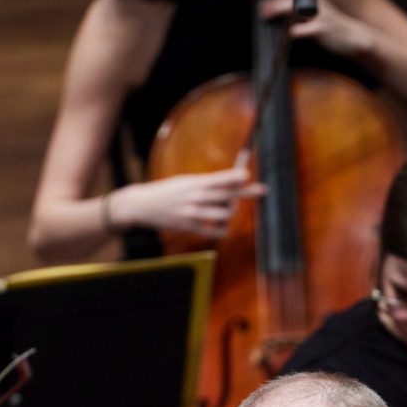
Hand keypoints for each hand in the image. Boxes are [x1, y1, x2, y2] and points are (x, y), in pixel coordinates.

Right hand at [124, 167, 264, 237]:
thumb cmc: (167, 191)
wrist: (142, 204)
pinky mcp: (189, 226)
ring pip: (223, 214)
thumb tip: (229, 183)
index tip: (248, 176)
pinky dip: (222, 229)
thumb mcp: (185, 182)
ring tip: (229, 210)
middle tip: (263, 190)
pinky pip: (214, 231)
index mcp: (195, 183)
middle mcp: (196, 197)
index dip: (235, 178)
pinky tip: (224, 226)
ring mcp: (193, 213)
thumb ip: (206, 184)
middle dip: (247, 192)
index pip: (220, 179)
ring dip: (231, 212)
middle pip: (227, 195)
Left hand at [251, 0, 372, 61]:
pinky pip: (306, 29)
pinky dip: (296, 31)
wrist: (352, 37)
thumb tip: (270, 12)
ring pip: (293, 7)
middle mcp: (311, 0)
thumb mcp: (311, 13)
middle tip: (261, 12)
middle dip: (270, 1)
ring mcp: (317, 14)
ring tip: (266, 17)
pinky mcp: (322, 29)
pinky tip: (289, 35)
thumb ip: (293, 10)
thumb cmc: (328, 26)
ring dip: (277, 10)